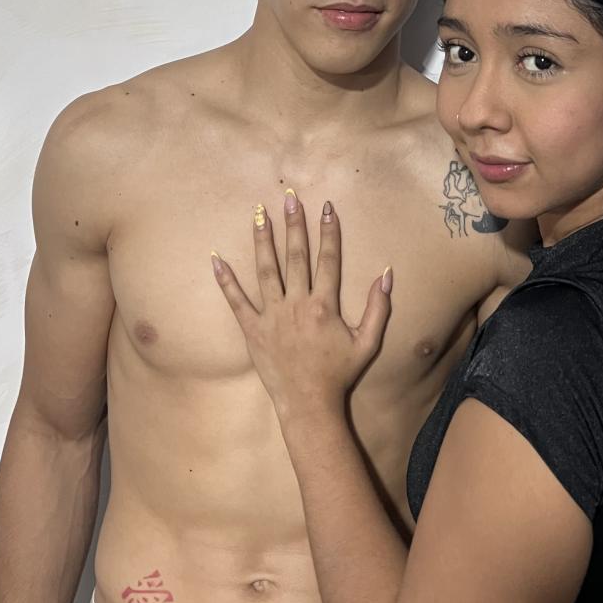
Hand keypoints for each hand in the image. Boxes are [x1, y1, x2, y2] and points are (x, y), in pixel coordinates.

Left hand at [212, 192, 391, 422]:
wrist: (309, 404)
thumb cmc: (339, 373)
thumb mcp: (367, 342)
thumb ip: (378, 307)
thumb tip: (386, 273)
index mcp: (324, 305)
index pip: (328, 259)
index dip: (328, 232)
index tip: (327, 207)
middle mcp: (297, 305)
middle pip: (295, 256)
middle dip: (293, 225)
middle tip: (290, 197)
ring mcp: (272, 316)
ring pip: (266, 271)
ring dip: (262, 240)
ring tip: (259, 214)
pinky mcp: (252, 330)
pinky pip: (236, 302)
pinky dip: (225, 280)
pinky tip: (216, 259)